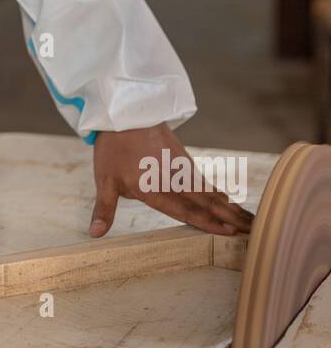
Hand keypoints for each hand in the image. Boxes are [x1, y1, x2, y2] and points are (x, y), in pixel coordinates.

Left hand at [90, 124, 254, 238]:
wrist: (124, 111)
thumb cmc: (113, 148)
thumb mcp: (104, 180)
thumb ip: (104, 210)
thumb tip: (94, 235)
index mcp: (154, 188)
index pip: (185, 210)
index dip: (208, 222)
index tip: (230, 231)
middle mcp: (172, 179)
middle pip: (205, 201)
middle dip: (230, 216)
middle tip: (253, 230)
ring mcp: (180, 167)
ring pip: (209, 190)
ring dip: (230, 205)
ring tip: (249, 220)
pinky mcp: (182, 158)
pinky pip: (203, 180)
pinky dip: (218, 192)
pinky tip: (228, 200)